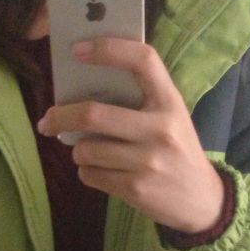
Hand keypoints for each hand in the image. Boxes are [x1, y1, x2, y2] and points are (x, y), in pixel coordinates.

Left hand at [37, 37, 224, 233]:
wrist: (202, 201)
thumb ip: (139, 100)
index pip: (143, 61)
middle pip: (93, 114)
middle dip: (61, 116)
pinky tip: (102, 172)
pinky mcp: (135, 189)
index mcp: (170, 102)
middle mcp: (160, 129)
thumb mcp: (171, 118)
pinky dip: (88, 172)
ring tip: (89, 152)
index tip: (79, 50)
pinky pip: (90, 175)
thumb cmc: (177, 152)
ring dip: (78, 150)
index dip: (109, 49)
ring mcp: (147, 162)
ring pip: (86, 149)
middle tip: (47, 120)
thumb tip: (82, 91)